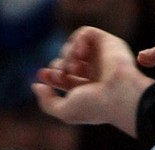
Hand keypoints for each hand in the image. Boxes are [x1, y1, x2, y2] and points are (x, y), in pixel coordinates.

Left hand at [32, 26, 154, 136]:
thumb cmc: (94, 107)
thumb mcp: (64, 111)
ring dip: (67, 55)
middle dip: (58, 65)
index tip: (42, 75)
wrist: (119, 95)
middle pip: (66, 60)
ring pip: (73, 46)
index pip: (64, 77)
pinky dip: (77, 41)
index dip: (50, 75)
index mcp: (86, 89)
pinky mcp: (107, 43)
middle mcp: (93, 72)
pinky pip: (85, 33)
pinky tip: (80, 54)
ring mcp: (100, 57)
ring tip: (72, 68)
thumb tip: (36, 86)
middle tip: (60, 73)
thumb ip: (47, 102)